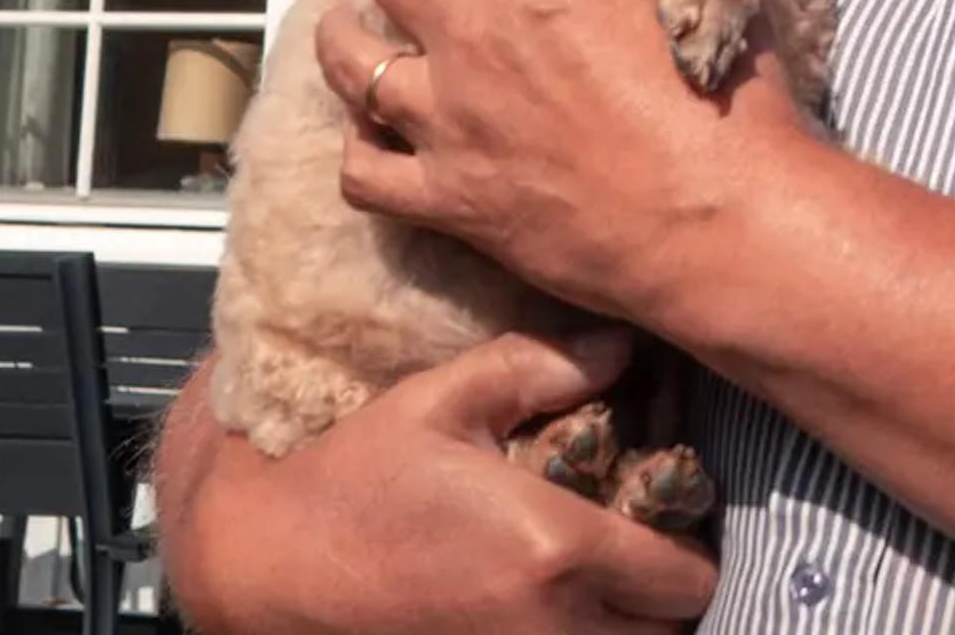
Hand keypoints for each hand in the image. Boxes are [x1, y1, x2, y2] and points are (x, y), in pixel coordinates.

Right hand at [157, 328, 713, 633]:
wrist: (266, 564)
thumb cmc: (349, 483)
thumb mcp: (440, 401)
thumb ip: (538, 366)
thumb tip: (620, 347)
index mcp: (553, 549)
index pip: (685, 578)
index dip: (688, 546)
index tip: (668, 515)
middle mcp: (548, 625)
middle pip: (667, 629)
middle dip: (664, 589)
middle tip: (638, 543)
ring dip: (625, 620)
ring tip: (599, 573)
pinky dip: (578, 634)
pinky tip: (547, 598)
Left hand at [318, 0, 820, 323]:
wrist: (713, 225)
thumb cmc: (727, 104)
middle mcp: (474, 33)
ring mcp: (449, 119)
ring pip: (350, 60)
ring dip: (343, 33)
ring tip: (346, 23)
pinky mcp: (447, 196)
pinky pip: (364, 172)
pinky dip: (358, 152)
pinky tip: (366, 139)